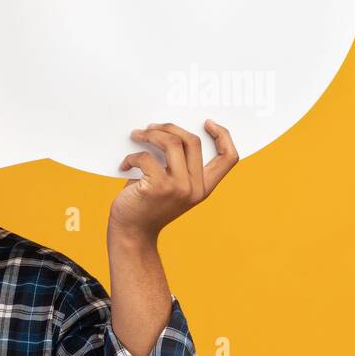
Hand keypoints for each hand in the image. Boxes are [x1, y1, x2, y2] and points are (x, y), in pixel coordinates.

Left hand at [110, 120, 238, 243]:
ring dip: (151, 135)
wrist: (132, 233)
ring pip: (172, 143)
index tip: (207, 122)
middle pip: (193, 141)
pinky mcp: (158, 187)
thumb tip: (166, 132)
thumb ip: (177, 165)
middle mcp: (195, 188)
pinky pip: (146, 157)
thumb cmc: (147, 206)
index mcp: (204, 187)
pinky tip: (125, 165)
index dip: (224, 136)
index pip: (229, 158)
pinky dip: (132, 157)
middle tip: (151, 128)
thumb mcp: (172, 187)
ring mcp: (178, 187)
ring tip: (137, 136)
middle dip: (170, 128)